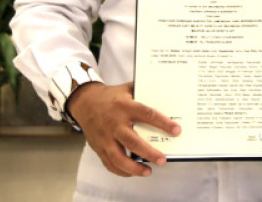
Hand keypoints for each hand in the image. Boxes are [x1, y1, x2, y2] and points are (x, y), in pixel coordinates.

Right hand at [67, 81, 181, 177]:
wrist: (85, 102)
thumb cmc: (112, 96)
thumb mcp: (128, 89)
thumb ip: (144, 93)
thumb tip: (167, 97)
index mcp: (124, 106)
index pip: (147, 114)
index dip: (163, 123)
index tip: (176, 130)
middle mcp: (114, 123)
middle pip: (132, 141)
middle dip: (149, 152)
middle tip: (163, 159)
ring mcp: (105, 137)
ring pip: (118, 157)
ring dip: (134, 167)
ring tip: (148, 171)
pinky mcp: (99, 147)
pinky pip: (109, 163)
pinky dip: (121, 171)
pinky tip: (133, 172)